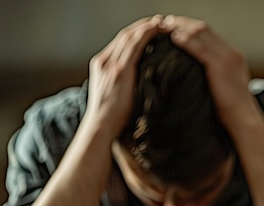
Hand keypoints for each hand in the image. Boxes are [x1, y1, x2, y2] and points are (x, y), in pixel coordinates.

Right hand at [85, 15, 163, 138]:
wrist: (101, 127)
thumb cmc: (111, 119)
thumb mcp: (115, 96)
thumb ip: (124, 85)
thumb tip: (140, 85)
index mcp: (101, 66)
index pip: (120, 42)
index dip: (136, 33)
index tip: (150, 29)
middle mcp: (104, 61)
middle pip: (124, 35)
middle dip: (142, 26)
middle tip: (159, 21)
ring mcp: (110, 65)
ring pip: (130, 36)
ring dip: (147, 27)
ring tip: (162, 22)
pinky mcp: (119, 70)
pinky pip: (135, 45)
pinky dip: (147, 34)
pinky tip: (158, 30)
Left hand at [158, 15, 254, 126]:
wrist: (243, 119)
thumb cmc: (231, 109)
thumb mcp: (225, 86)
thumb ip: (214, 74)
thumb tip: (196, 72)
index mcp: (233, 56)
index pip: (209, 33)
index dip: (189, 27)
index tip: (174, 27)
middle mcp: (231, 53)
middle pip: (203, 28)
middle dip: (182, 23)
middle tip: (165, 22)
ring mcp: (227, 58)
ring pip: (200, 33)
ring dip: (180, 27)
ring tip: (164, 27)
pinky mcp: (219, 66)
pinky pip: (199, 47)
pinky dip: (184, 40)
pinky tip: (173, 38)